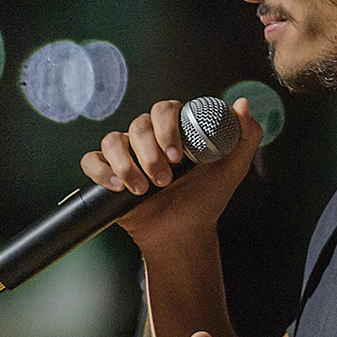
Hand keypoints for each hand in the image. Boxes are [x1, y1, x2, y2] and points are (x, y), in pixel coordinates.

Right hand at [79, 97, 262, 249]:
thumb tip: (241, 104)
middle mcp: (148, 137)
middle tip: (164, 180)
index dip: (168, 128)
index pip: (165, 110)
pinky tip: (117, 187)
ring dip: (127, 166)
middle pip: (139, 125)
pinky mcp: (107, 173)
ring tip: (143, 190)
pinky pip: (92, 160)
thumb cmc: (207, 198)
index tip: (179, 157)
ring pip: (113, 141)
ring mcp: (126, 154)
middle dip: (151, 154)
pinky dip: (101, 170)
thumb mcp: (233, 168)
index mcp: (175, 130)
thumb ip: (245, 136)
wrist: (183, 232)